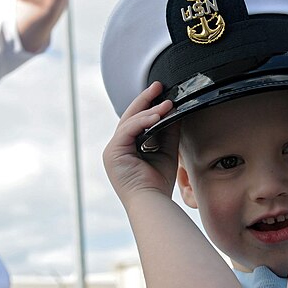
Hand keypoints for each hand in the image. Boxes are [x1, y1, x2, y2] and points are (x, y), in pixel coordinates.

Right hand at [103, 82, 177, 203]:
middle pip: (129, 116)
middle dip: (145, 99)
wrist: (152, 202)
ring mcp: (112, 150)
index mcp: (127, 149)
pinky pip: (127, 130)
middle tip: (158, 85)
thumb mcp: (166, 151)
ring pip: (129, 121)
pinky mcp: (113, 153)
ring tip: (166, 103)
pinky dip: (143, 121)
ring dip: (148, 110)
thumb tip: (175, 112)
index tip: (161, 92)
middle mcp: (117, 148)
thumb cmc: (158, 182)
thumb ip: (168, 132)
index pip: (136, 122)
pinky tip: (157, 115)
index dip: (147, 106)